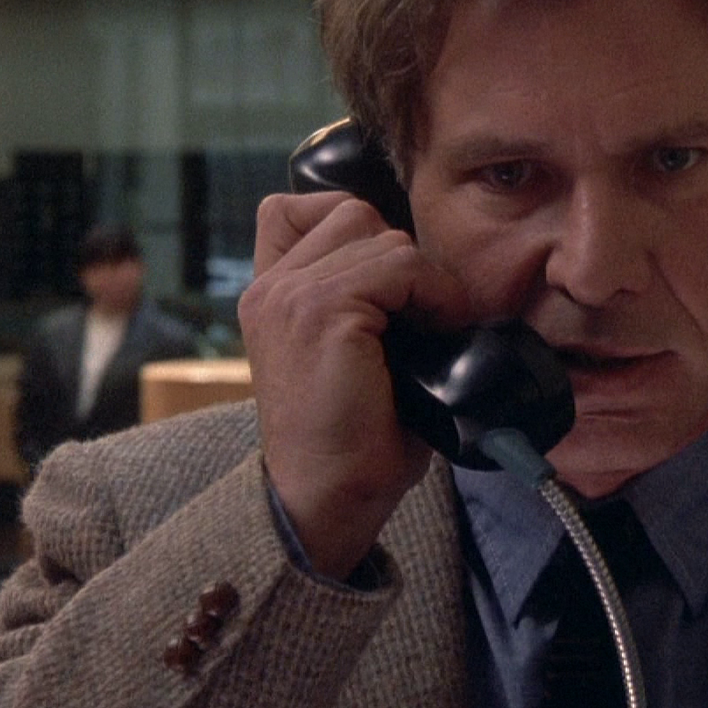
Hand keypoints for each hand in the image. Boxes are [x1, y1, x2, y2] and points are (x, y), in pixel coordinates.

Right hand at [239, 191, 473, 578]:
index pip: (296, 208)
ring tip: (433, 330)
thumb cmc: (356, 437)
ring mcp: (289, 295)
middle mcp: (269, 288)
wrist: (330, 498)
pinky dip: (432, 293)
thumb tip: (434, 269)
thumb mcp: (354, 354)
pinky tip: (438, 334)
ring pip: (382, 235)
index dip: (353, 229)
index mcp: (269, 295)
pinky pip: (398, 264)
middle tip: (425, 315)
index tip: (391, 285)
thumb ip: (368, 300)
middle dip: (401, 257)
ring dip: (424, 279)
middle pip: (353, 212)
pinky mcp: (320, 310)